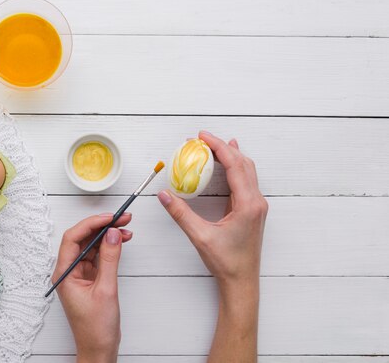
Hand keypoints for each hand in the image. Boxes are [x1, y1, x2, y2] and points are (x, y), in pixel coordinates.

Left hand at [52, 213, 132, 362]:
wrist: (99, 349)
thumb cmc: (96, 328)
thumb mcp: (106, 290)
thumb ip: (110, 259)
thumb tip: (113, 234)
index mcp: (64, 273)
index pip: (72, 238)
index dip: (91, 224)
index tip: (109, 217)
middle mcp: (68, 271)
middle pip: (82, 239)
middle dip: (102, 226)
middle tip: (122, 218)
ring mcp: (79, 274)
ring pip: (91, 246)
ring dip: (108, 235)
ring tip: (126, 227)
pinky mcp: (89, 278)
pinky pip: (98, 256)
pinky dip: (110, 247)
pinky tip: (122, 241)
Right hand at [158, 131, 267, 362]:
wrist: (242, 281)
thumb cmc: (226, 262)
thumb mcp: (200, 236)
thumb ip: (181, 214)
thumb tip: (164, 195)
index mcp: (248, 204)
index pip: (234, 165)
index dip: (218, 147)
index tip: (202, 137)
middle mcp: (256, 202)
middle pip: (243, 163)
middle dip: (223, 147)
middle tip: (202, 139)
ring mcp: (256, 206)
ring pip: (247, 171)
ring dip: (231, 155)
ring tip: (214, 145)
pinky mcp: (252, 210)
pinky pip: (246, 181)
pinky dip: (235, 168)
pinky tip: (227, 164)